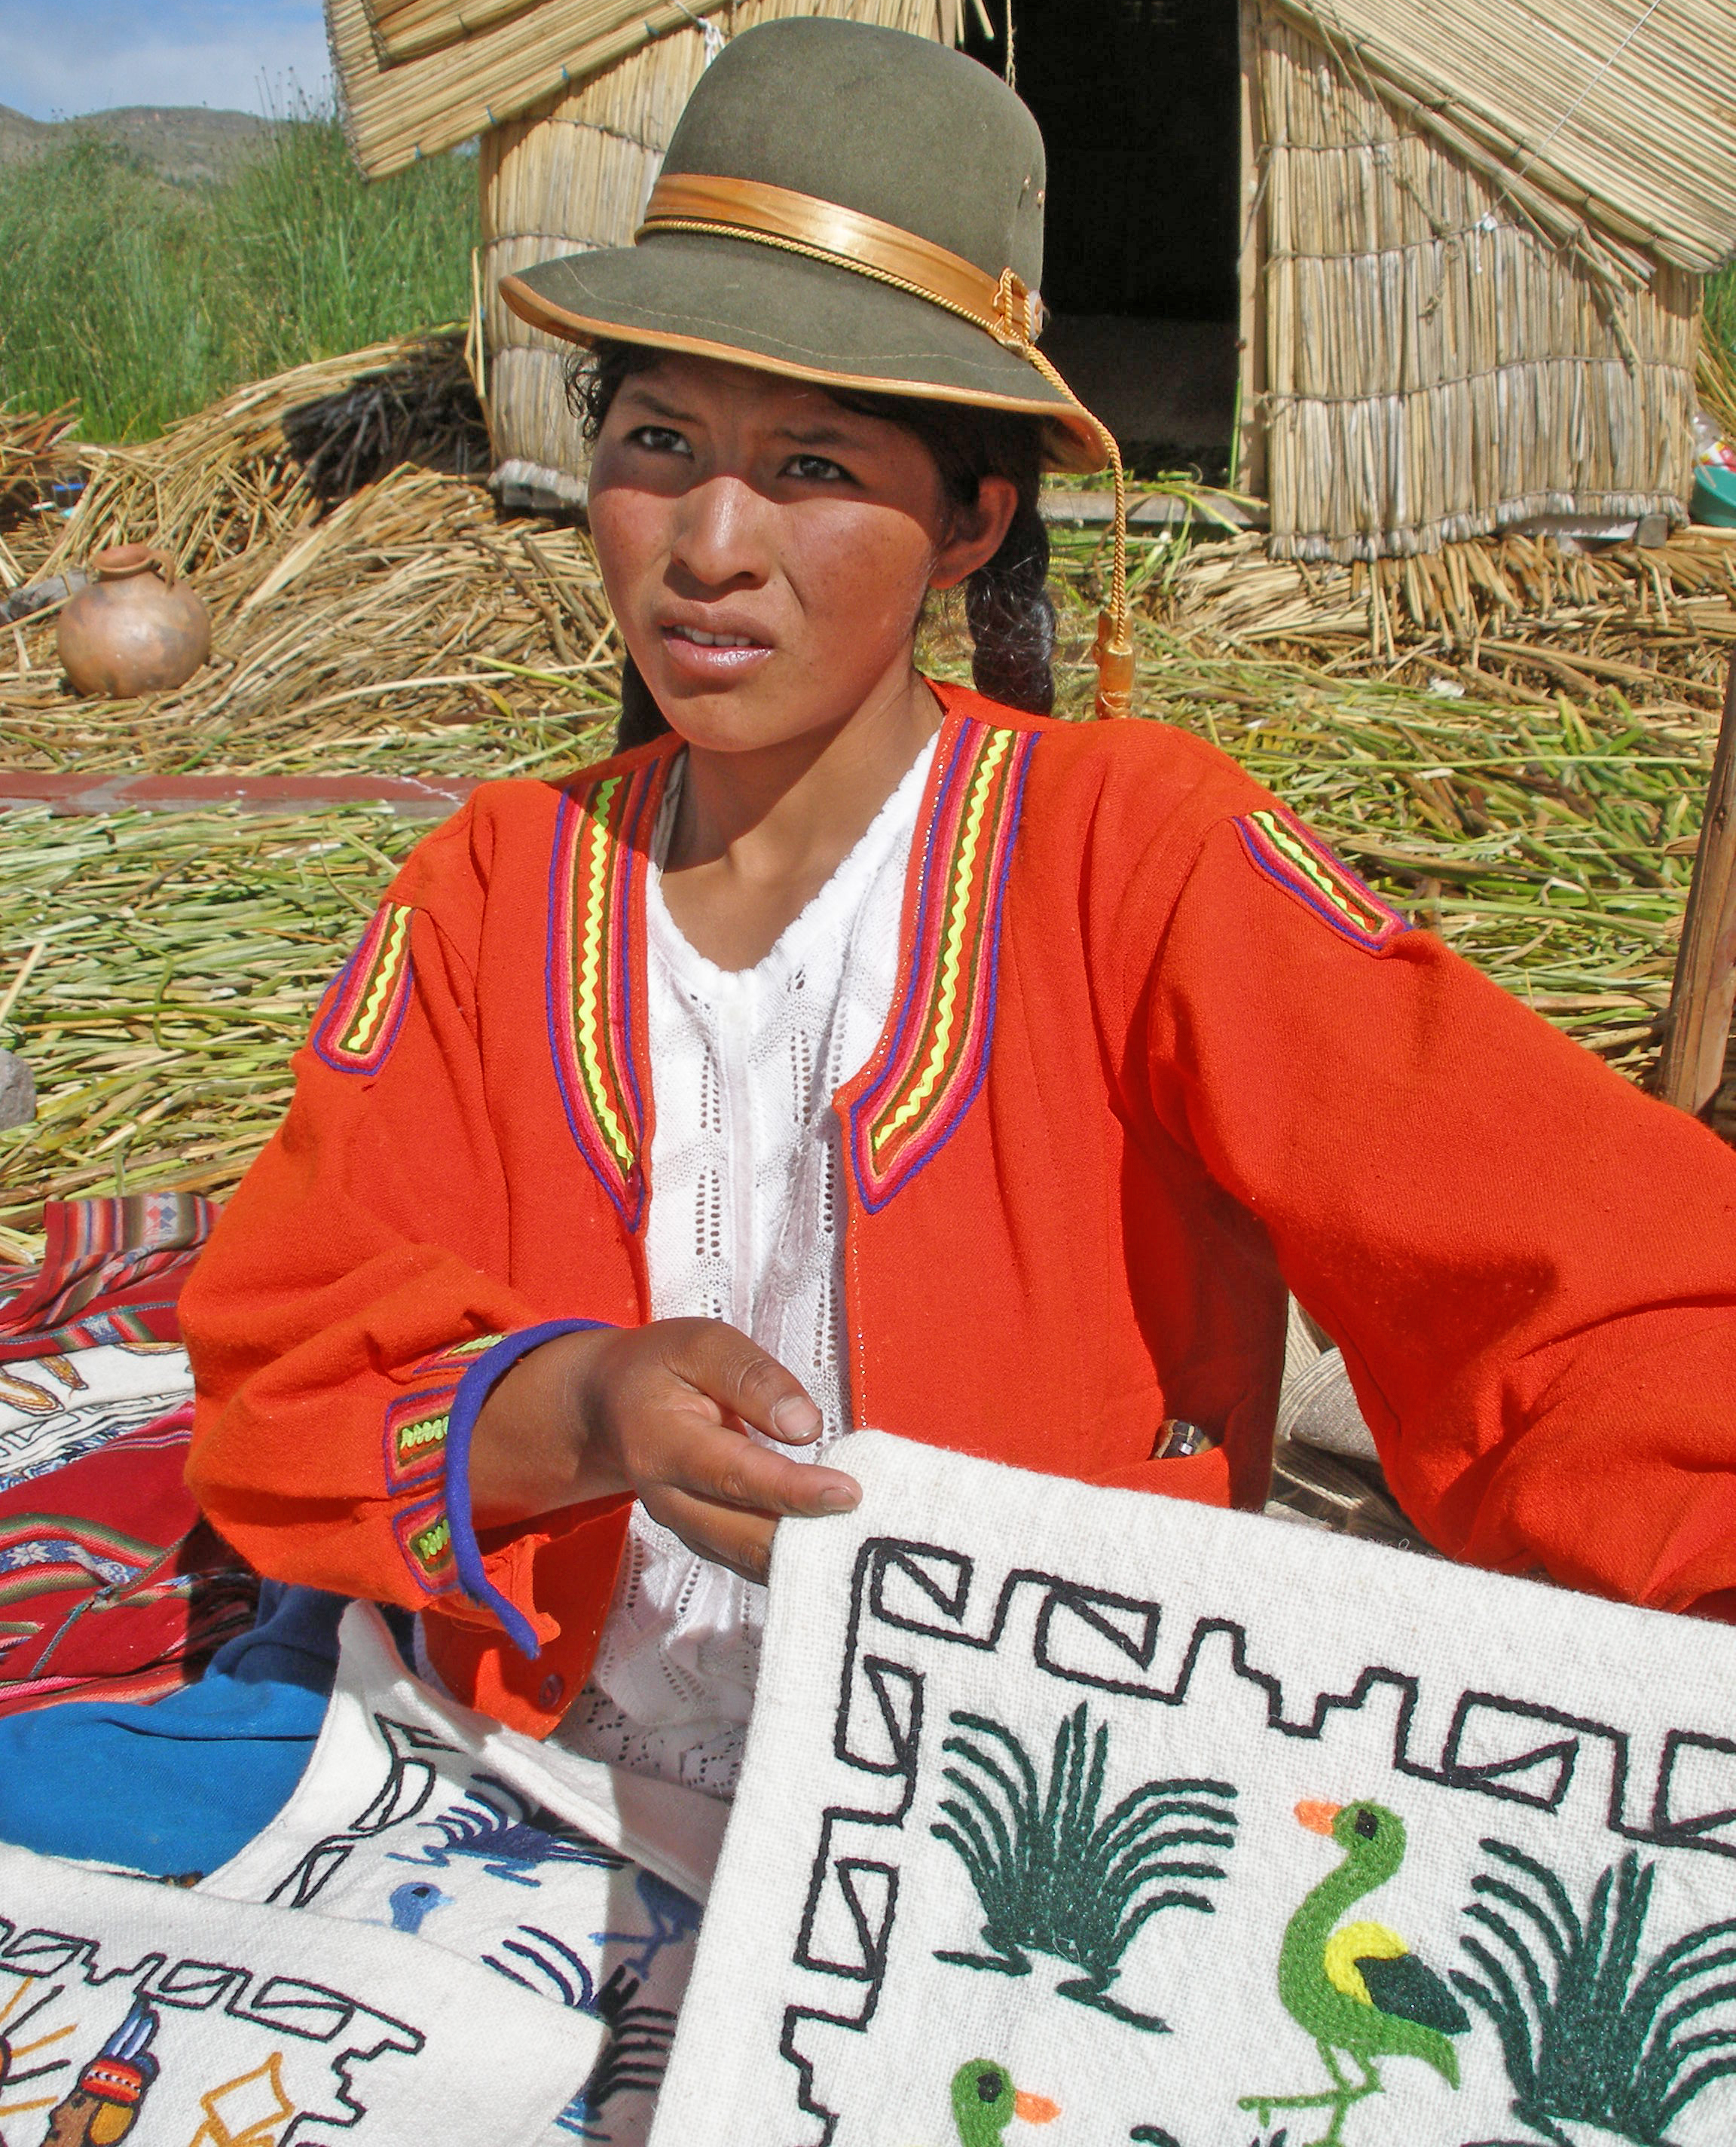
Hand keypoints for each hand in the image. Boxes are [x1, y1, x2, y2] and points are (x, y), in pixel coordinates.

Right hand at [468, 1318, 860, 1580]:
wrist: (609, 1404)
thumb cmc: (663, 1365)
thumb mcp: (702, 1344)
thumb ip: (751, 1378)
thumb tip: (804, 1426)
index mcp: (662, 1442)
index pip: (734, 1475)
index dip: (792, 1490)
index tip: (848, 1493)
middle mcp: (666, 1497)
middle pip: (741, 1533)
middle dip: (807, 1535)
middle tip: (870, 1525)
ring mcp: (681, 1525)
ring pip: (746, 1558)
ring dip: (802, 1556)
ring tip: (861, 1542)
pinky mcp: (700, 1538)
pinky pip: (747, 1560)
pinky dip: (789, 1560)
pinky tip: (834, 1549)